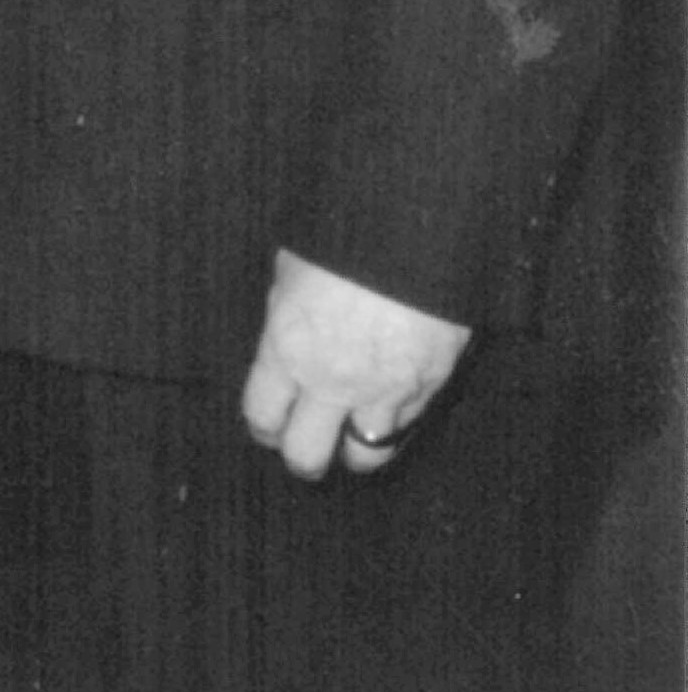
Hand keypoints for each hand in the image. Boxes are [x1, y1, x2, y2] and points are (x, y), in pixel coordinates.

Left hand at [241, 248, 468, 479]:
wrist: (413, 231)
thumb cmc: (343, 240)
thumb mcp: (292, 273)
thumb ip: (287, 317)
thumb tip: (286, 334)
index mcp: (285, 350)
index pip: (262, 416)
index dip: (265, 428)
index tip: (270, 428)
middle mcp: (330, 381)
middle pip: (306, 453)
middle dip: (303, 459)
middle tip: (307, 453)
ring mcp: (383, 390)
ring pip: (366, 456)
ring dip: (356, 454)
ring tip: (353, 445)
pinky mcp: (429, 386)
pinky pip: (408, 427)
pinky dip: (397, 428)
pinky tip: (390, 416)